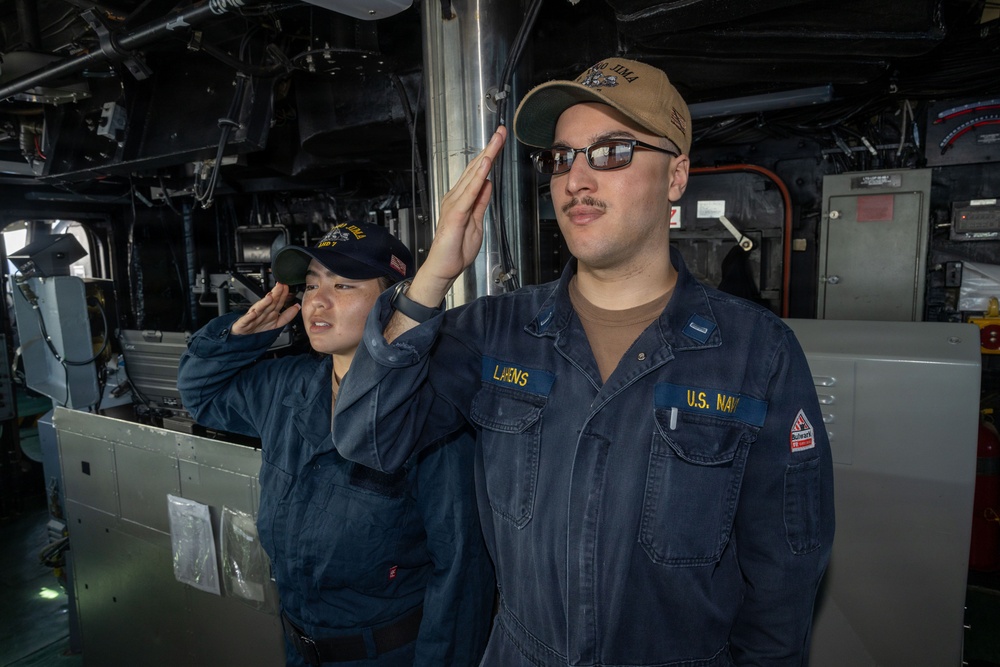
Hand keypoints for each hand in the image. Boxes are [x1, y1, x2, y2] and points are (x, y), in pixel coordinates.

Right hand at [231, 283, 300, 334]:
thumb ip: (287, 316)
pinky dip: (249, 316)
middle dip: (275, 294)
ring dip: (264, 303)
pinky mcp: (244, 323)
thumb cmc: (259, 326)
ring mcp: (253, 317)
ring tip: (270, 297)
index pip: (278, 302)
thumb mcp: (276, 323)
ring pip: (259, 309)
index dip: (283, 295)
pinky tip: (253, 313)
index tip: (287, 286)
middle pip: (270, 303)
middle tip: (280, 286)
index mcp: (270, 311)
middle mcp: (262, 312)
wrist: (244, 334)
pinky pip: (247, 320)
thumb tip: (297, 307)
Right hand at [420, 126, 507, 291]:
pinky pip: (469, 192)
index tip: (499, 140)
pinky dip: (477, 177)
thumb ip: (481, 202)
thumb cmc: (456, 250)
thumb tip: (488, 183)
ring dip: (486, 156)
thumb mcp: (476, 222)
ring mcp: (454, 203)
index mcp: (461, 199)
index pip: (477, 173)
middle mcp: (456, 197)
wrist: (443, 269)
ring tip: (496, 140)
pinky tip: (485, 165)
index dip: (489, 155)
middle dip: (489, 148)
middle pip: (475, 168)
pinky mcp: (455, 213)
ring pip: (473, 174)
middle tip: (500, 131)